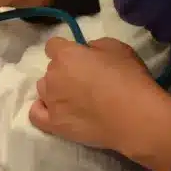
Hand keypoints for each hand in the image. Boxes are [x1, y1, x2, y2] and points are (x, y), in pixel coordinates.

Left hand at [29, 37, 170, 170]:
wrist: (135, 117)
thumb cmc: (129, 79)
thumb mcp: (117, 48)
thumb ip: (95, 45)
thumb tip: (86, 52)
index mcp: (66, 55)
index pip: (53, 45)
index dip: (65, 49)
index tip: (79, 57)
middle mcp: (53, 76)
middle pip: (51, 69)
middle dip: (64, 71)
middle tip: (85, 80)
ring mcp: (51, 102)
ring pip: (44, 89)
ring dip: (56, 90)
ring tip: (75, 99)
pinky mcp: (54, 124)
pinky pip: (36, 114)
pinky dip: (42, 109)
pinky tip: (54, 109)